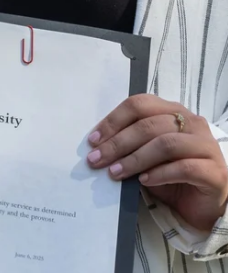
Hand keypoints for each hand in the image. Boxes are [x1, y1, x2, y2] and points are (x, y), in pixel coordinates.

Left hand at [87, 94, 227, 230]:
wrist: (201, 204)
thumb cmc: (170, 174)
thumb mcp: (145, 154)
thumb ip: (129, 143)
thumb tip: (97, 146)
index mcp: (172, 110)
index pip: (139, 105)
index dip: (113, 120)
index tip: (93, 139)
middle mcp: (192, 122)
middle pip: (148, 125)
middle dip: (118, 143)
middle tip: (97, 158)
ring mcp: (206, 146)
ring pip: (165, 145)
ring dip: (134, 159)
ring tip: (115, 172)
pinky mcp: (215, 171)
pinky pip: (184, 168)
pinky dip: (159, 174)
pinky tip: (144, 181)